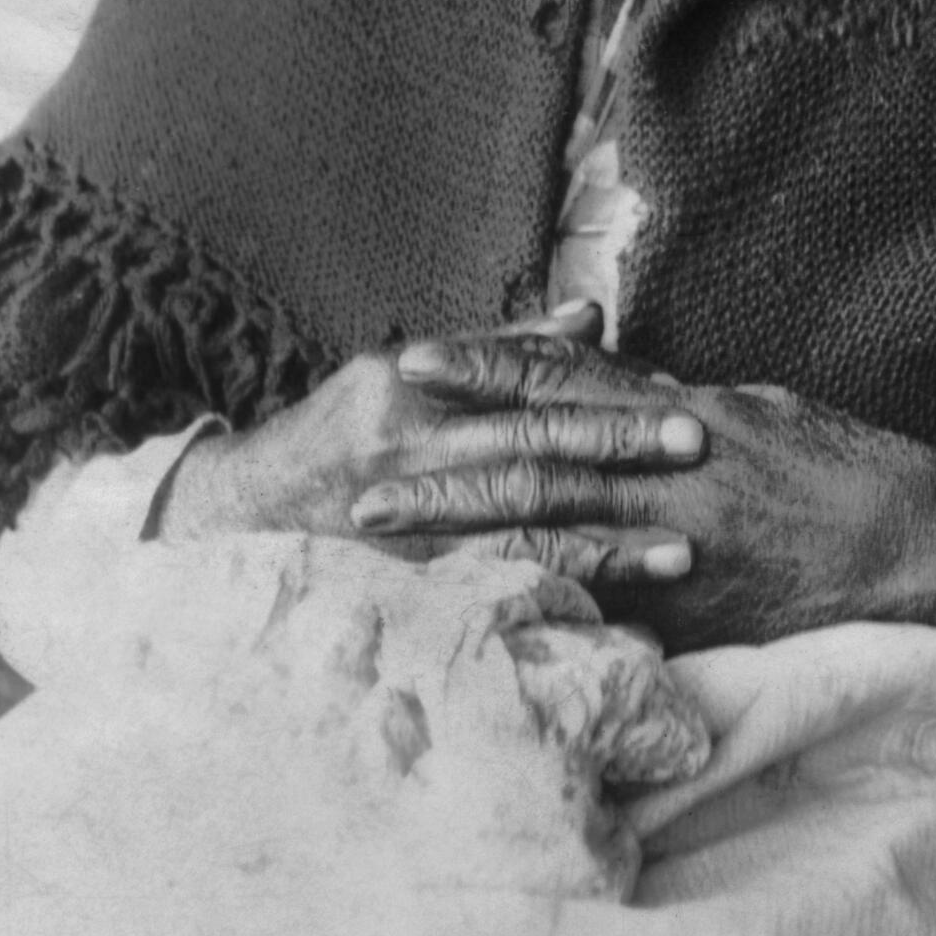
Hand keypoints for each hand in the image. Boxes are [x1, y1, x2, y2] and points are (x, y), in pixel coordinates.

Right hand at [156, 303, 703, 599]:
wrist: (238, 519)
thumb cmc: (343, 432)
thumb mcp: (404, 371)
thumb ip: (502, 346)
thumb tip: (592, 313)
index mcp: (411, 388)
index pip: (522, 381)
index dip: (600, 387)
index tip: (674, 391)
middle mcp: (406, 453)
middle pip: (530, 447)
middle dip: (618, 448)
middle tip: (697, 446)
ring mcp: (403, 526)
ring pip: (518, 530)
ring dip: (606, 543)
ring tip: (682, 553)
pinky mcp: (402, 588)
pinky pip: (488, 597)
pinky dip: (552, 606)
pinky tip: (614, 622)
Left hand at [347, 333, 935, 651]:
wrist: (911, 540)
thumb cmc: (834, 462)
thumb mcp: (748, 407)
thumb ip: (668, 398)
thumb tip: (604, 376)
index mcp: (679, 415)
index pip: (563, 382)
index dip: (483, 370)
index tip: (410, 363)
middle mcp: (669, 477)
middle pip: (535, 466)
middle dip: (443, 475)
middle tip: (361, 484)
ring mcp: (677, 551)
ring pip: (550, 540)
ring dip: (462, 544)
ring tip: (390, 552)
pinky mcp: (690, 617)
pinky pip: (598, 618)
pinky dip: (533, 617)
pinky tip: (473, 630)